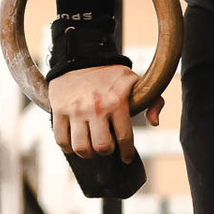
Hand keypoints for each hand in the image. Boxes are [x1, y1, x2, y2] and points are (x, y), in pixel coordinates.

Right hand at [48, 65, 163, 161]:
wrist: (81, 56)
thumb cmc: (111, 74)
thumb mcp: (137, 81)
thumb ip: (153, 101)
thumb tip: (154, 123)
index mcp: (117, 102)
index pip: (125, 138)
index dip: (127, 152)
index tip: (126, 157)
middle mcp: (96, 108)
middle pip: (102, 147)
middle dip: (106, 151)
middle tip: (107, 147)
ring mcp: (75, 110)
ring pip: (81, 148)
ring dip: (87, 153)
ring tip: (91, 147)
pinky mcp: (58, 110)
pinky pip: (61, 140)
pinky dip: (68, 147)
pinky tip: (74, 143)